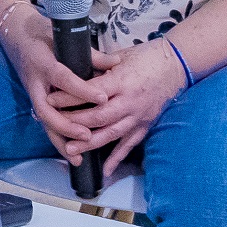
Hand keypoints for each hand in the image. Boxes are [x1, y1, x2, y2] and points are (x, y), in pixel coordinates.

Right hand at [0, 5, 110, 161]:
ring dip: (61, 141)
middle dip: (67, 126)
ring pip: (45, 123)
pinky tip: (71, 154)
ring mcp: (34, 93)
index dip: (82, 89)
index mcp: (44, 63)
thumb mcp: (62, 36)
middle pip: (47, 111)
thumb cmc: (41, 33)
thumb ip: (90, 53)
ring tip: (79, 158)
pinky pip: (46, 123)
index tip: (102, 98)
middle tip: (87, 135)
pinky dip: (58, 139)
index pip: (64, 79)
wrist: (15, 33)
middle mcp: (36, 83)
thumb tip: (116, 62)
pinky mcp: (37, 100)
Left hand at [48, 39, 185, 174]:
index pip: (92, 92)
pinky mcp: (145, 125)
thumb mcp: (118, 56)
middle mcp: (130, 101)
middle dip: (75, 123)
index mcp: (122, 81)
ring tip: (71, 150)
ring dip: (90, 143)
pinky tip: (106, 170)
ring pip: (112, 133)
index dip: (70, 97)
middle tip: (55, 125)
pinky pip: (130, 144)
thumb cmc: (145, 57)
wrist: (175, 65)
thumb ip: (97, 68)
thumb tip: (72, 76)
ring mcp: (139, 116)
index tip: (51, 100)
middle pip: (100, 116)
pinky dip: (117, 158)